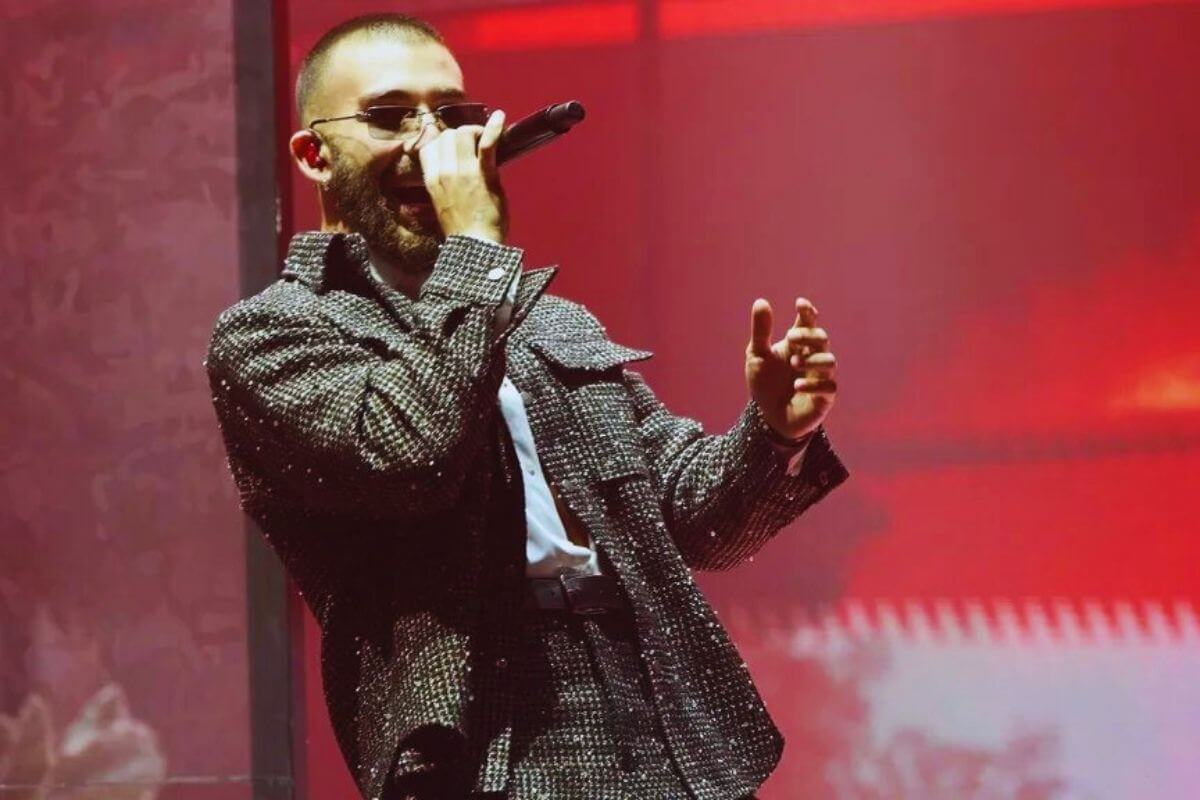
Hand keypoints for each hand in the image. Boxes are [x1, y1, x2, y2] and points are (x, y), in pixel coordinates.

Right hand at [411, 109, 507, 243]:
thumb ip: (443, 180)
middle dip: (462, 135)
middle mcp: (444, 171)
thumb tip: (449, 161)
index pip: (429, 144)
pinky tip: (500, 118)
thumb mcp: (442, 202)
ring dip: (476, 133)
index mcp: (431, 179)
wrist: (474, 245)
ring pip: (463, 134)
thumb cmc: (462, 228)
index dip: (442, 139)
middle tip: (475, 145)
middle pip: (448, 135)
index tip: (454, 145)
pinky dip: (494, 128)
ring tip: (485, 141)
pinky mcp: (483, 174)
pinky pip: (486, 144)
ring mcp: (463, 171)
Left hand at [745, 296, 837, 439]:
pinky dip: (814, 385)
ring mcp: (820, 377)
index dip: (808, 312)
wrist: (769, 418)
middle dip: (808, 335)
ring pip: (830, 361)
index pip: (808, 323)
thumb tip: (761, 301)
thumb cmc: (765, 383)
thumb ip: (761, 331)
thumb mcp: (757, 356)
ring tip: (793, 363)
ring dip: (813, 360)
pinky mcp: (824, 398)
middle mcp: (812, 357)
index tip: (799, 303)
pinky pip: (829, 387)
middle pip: (821, 338)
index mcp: (798, 345)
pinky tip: (797, 385)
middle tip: (790, 338)